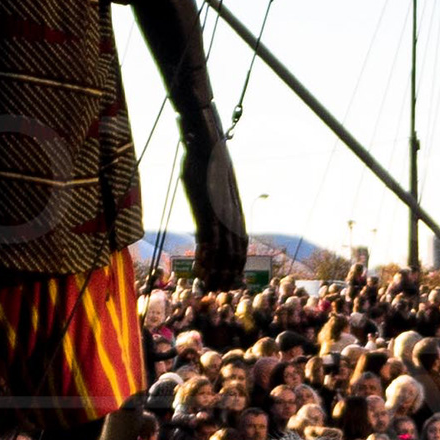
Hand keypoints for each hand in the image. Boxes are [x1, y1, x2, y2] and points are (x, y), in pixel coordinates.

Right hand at [184, 140, 248, 290]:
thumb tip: (211, 209)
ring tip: (207, 286)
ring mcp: (221, 218)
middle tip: (217, 290)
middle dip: (226, 276)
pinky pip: (209, 242)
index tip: (229, 280)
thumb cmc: (209, 167)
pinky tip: (198, 270)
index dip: (236, 267)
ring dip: (215, 273)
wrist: (208, 149)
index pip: (241, 248)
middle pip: (234, 256)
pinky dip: (205, 259)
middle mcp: (233, 219)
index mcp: (237, 215)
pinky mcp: (208, 214)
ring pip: (223, 254)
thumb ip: (215, 205)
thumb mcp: (216, 191)